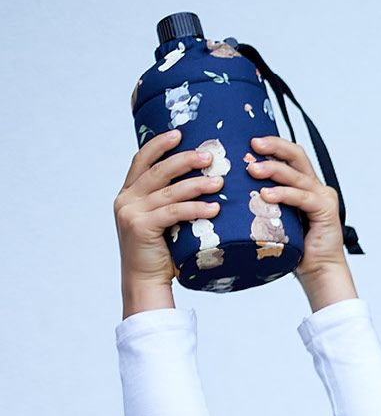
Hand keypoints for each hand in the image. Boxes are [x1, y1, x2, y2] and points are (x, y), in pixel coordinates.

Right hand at [113, 131, 219, 315]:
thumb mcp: (162, 221)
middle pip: (157, 170)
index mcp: (128, 193)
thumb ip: (170, 202)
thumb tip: (203, 183)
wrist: (144, 281)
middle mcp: (126, 199)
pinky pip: (174, 212)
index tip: (180, 133)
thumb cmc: (161, 252)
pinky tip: (214, 207)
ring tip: (220, 181)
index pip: (141, 160)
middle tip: (210, 155)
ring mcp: (131, 212)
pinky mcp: (140, 227)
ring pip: (169, 191)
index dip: (159, 144)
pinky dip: (196, 208)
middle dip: (184, 159)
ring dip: (197, 184)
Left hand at [244, 135, 354, 309]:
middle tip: (252, 145)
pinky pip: (303, 197)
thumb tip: (225, 191)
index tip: (247, 140)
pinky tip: (267, 194)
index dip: (271, 145)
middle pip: (297, 155)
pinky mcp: (327, 211)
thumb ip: (260, 202)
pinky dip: (284, 194)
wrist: (318, 272)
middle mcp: (316, 187)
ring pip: (297, 175)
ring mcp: (323, 198)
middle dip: (274, 147)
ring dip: (273, 169)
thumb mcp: (272, 218)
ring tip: (252, 169)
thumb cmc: (293, 249)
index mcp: (304, 185)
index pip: (289, 155)